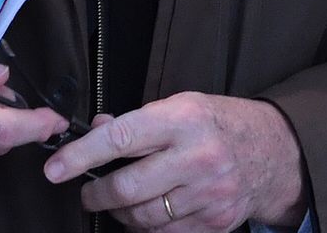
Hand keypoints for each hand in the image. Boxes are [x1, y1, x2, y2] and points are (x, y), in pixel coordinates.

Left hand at [43, 93, 306, 230]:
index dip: (80, 156)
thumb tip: (94, 129)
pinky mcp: (217, 222)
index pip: (119, 139)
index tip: (54, 169)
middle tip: (87, 195)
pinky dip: (147, 228)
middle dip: (97, 195)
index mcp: (181, 120)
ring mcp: (210, 193)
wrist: (272, 151)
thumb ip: (135, 120)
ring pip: (144, 217)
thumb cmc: (215, 123)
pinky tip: (145, 215)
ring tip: (117, 203)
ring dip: (120, 214)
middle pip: (128, 188)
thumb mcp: (178, 106)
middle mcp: (197, 157)